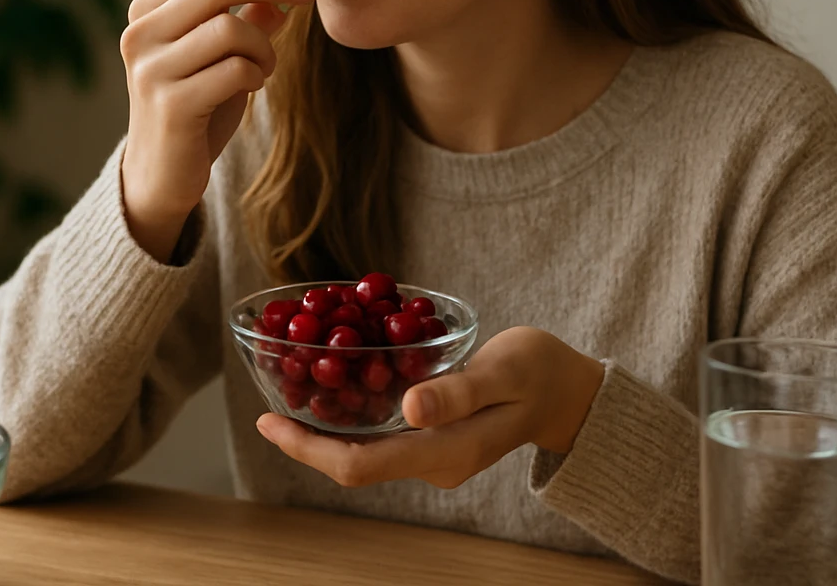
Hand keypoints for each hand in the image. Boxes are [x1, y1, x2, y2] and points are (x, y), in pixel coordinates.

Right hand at [119, 0, 316, 260]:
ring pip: (231, 28)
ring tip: (265, 65)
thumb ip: (245, 15)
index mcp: (148, 11)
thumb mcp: (221, 54)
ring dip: (265, 44)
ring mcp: (152, 69)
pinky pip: (235, 70)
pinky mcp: (170, 104)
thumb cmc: (196, 106)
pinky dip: (257, 73)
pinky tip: (252, 85)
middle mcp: (141, 34)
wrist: (164, 173)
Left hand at [256, 326, 604, 488]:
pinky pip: (381, 435)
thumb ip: (458, 391)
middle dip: (306, 440)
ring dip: (325, 427)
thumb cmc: (539, 373)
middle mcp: (432, 462)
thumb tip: (408, 407)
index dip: (307, 448)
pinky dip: (352, 414)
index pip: (358, 464)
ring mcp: (433, 454)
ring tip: (291, 392)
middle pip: (352, 462)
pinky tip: (334, 385)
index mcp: (443, 453)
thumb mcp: (504, 372)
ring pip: (364, 449)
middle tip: (267, 405)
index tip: (268, 421)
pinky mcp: (434, 438)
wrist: (569, 391)